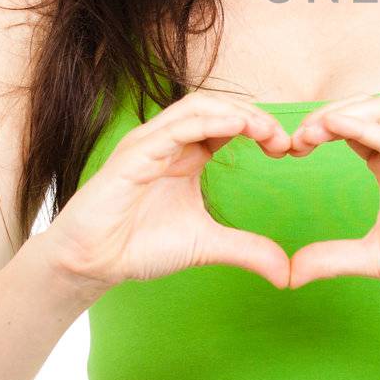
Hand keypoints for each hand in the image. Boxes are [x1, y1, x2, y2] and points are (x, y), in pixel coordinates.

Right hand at [43, 90, 294, 292]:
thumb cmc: (138, 246)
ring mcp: (149, 145)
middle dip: (254, 116)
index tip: (287, 149)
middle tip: (282, 139)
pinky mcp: (132, 157)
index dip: (259, 126)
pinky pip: (172, 129)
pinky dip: (206, 122)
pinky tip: (234, 128)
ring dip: (235, 113)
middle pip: (217, 106)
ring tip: (264, 130)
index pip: (228, 121)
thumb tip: (286, 273)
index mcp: (187, 154)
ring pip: (197, 108)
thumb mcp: (207, 245)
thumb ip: (247, 251)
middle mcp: (168, 142)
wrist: (92, 264)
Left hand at [284, 93, 379, 297]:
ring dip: (343, 114)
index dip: (321, 129)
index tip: (292, 149)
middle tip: (296, 138)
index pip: (354, 127)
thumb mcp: (374, 257)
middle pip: (365, 107)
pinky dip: (368, 129)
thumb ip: (334, 258)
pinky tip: (340, 128)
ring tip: (312, 131)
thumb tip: (291, 272)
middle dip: (326, 114)